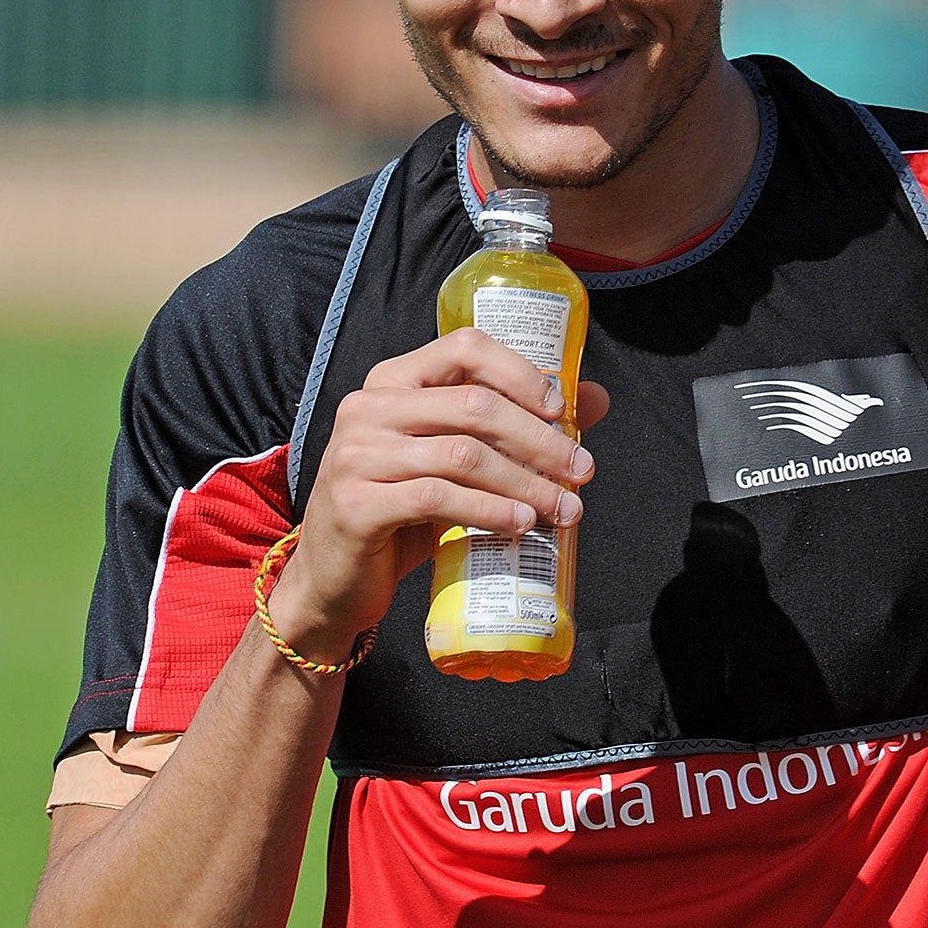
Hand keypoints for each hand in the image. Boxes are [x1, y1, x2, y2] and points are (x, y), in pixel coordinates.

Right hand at [269, 328, 608, 655]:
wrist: (333, 580)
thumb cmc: (402, 511)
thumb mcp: (453, 461)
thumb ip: (511, 427)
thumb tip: (595, 399)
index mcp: (392, 380)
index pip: (464, 347)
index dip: (520, 373)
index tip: (560, 409)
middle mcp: (368, 407)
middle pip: (475, 405)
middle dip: (540, 439)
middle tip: (582, 470)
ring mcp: (356, 454)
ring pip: (464, 454)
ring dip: (526, 482)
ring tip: (564, 507)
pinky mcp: (356, 504)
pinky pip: (439, 498)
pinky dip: (490, 509)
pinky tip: (521, 522)